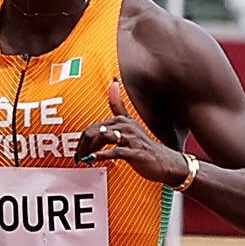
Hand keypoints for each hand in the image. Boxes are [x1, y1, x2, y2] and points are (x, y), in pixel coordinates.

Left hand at [73, 81, 188, 184]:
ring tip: (83, 159)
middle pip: (95, 131)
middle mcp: (126, 126)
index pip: (95, 126)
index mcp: (123, 120)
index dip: (83, 137)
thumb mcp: (131, 125)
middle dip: (83, 145)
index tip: (77, 147)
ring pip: (102, 138)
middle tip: (77, 156)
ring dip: (88, 150)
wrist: (167, 163)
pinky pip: (113, 151)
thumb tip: (113, 83)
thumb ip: (120, 107)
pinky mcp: (134, 152)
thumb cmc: (146, 147)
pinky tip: (93, 160)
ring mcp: (130, 138)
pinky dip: (101, 156)